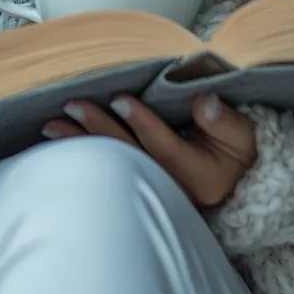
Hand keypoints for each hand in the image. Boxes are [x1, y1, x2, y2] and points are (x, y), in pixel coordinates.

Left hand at [40, 92, 256, 209]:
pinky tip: (56, 144)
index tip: (120, 99)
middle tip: (74, 104)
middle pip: (129, 158)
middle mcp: (170, 190)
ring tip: (51, 125)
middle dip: (99, 129)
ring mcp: (152, 194)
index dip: (141, 122)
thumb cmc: (233, 154)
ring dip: (80, 145)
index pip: (164, 148)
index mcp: (198, 176)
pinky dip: (80, 158)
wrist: (231, 186)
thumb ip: (225, 121)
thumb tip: (205, 101)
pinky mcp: (137, 192)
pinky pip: (106, 175)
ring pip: (112, 168)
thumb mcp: (242, 138)